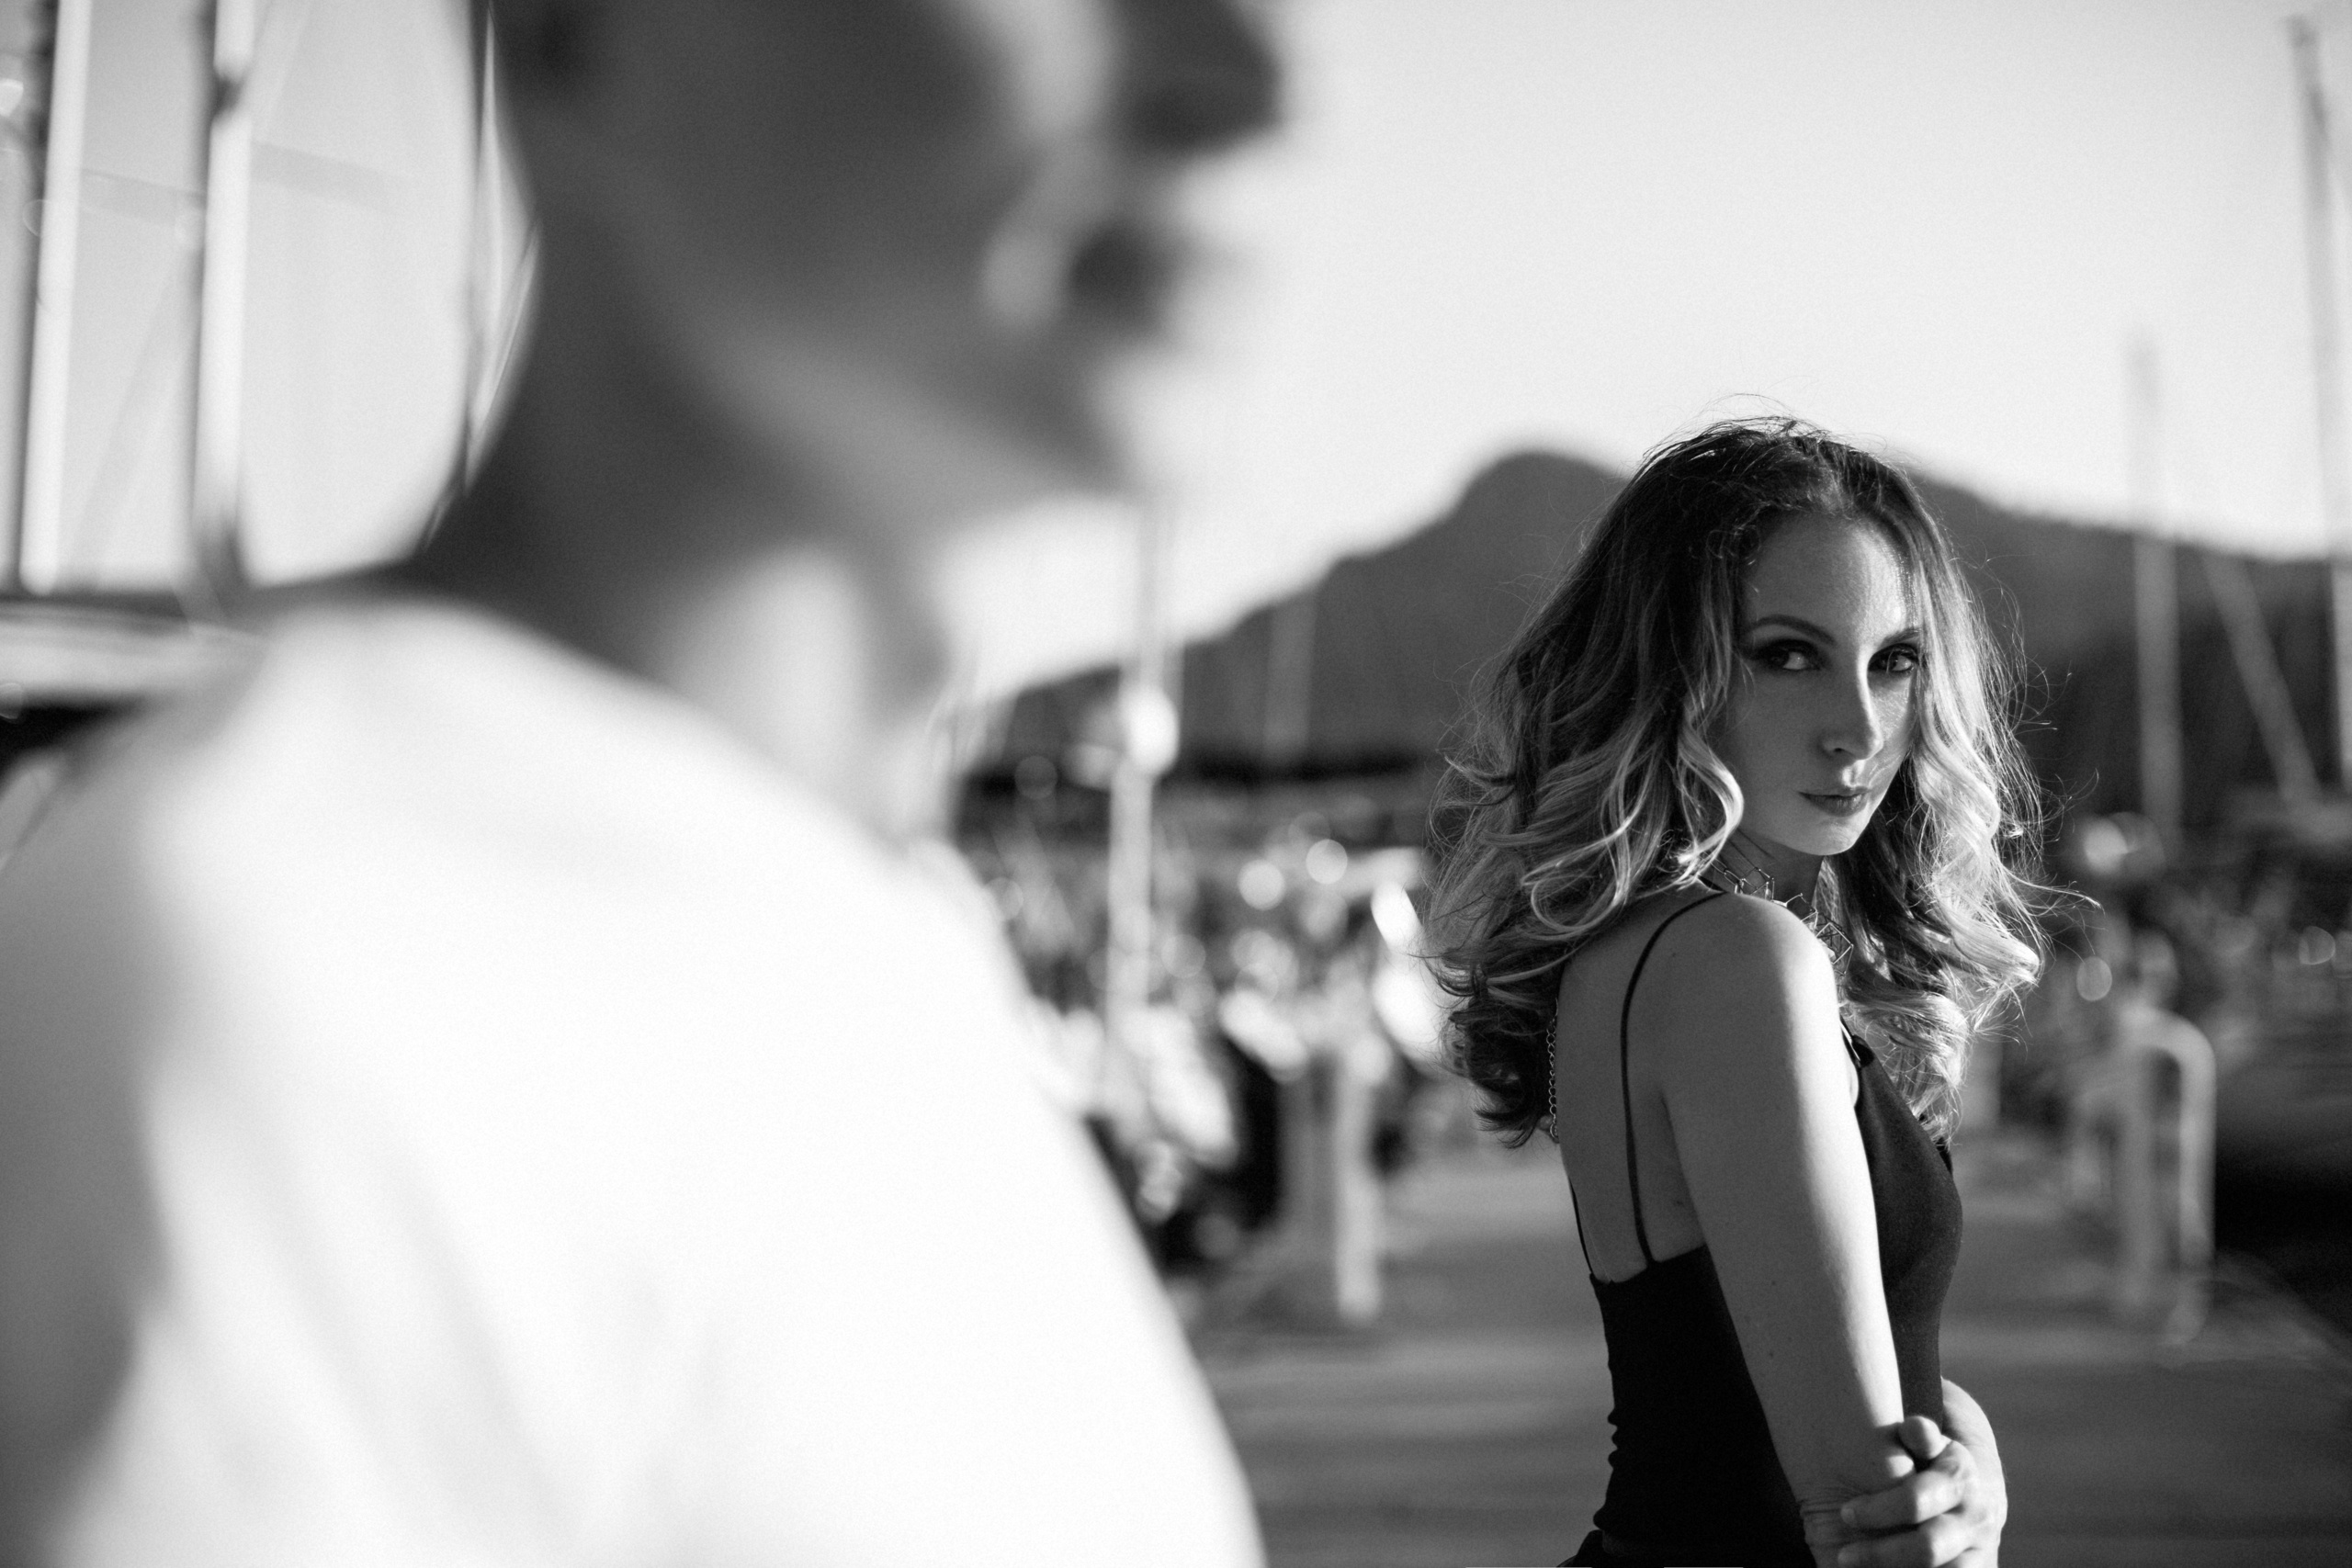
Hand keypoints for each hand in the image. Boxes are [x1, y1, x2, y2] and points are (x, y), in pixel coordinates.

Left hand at [1826, 1396, 2004, 1566]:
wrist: (1978, 1493)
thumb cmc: (1935, 1462)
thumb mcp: (1933, 1443)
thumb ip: (1921, 1436)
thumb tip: (1913, 1425)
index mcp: (1961, 1477)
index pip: (1916, 1500)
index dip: (1880, 1511)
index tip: (1845, 1514)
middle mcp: (1975, 1517)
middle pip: (1928, 1547)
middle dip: (1882, 1554)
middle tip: (1844, 1556)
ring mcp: (1980, 1549)